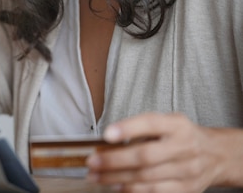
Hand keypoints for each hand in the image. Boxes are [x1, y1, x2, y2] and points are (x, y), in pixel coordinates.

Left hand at [85, 112, 236, 191]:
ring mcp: (187, 171)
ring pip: (147, 178)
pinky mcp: (187, 189)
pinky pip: (156, 192)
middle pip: (145, 156)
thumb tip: (108, 141)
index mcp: (177, 125)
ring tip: (96, 176)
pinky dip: (133, 190)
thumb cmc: (181, 136)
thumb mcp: (166, 123)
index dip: (128, 129)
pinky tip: (116, 187)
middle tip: (92, 161)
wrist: (216, 154)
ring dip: (117, 178)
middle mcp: (184, 147)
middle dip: (114, 160)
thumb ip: (142, 129)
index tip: (107, 134)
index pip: (151, 123)